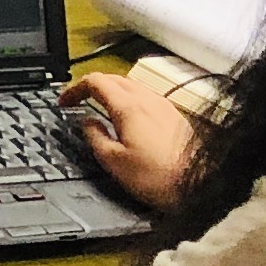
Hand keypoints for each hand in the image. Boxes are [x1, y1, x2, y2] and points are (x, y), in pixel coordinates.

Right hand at [63, 73, 200, 210]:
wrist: (201, 186)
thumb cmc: (156, 177)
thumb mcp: (113, 161)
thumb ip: (95, 136)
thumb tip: (86, 122)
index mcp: (128, 107)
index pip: (96, 82)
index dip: (75, 88)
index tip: (64, 102)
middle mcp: (148, 100)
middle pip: (115, 78)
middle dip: (92, 86)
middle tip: (79, 101)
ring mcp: (165, 106)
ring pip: (132, 85)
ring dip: (112, 90)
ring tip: (100, 106)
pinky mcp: (175, 116)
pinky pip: (147, 96)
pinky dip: (130, 99)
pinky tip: (128, 117)